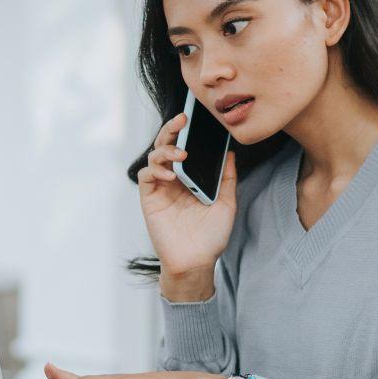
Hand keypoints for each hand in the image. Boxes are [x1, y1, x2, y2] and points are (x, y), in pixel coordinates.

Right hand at [137, 111, 237, 275]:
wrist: (197, 261)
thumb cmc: (211, 236)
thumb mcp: (226, 203)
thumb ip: (226, 178)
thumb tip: (230, 154)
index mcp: (190, 176)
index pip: (185, 146)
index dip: (186, 132)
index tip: (194, 117)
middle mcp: (173, 178)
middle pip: (166, 146)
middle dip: (172, 130)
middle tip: (182, 120)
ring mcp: (160, 187)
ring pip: (154, 157)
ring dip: (165, 151)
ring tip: (179, 154)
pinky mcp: (150, 198)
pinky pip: (146, 176)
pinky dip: (156, 170)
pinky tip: (170, 175)